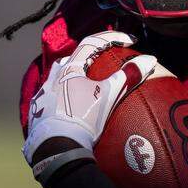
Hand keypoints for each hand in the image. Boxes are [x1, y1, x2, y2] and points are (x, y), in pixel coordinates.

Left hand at [23, 31, 154, 164]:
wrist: (56, 149)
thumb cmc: (83, 119)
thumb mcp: (109, 96)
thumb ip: (128, 76)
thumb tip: (150, 59)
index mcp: (69, 70)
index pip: (91, 43)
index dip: (112, 38)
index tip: (129, 40)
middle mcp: (53, 78)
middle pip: (72, 59)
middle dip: (90, 56)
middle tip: (105, 61)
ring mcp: (42, 96)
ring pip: (57, 77)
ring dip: (72, 75)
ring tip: (84, 83)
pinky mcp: (37, 113)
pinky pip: (50, 98)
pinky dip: (62, 96)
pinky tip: (69, 106)